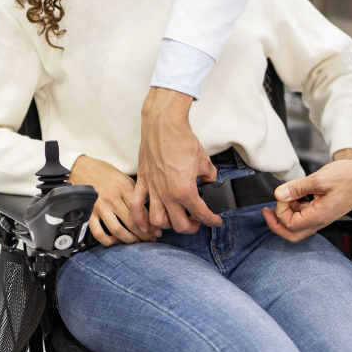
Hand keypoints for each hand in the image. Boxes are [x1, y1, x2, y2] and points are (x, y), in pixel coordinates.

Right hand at [70, 156, 158, 246]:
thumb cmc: (104, 172)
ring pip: (117, 230)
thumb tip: (146, 210)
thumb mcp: (123, 177)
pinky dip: (107, 240)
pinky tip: (115, 240)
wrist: (81, 168)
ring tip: (136, 241)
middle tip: (150, 239)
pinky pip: (98, 232)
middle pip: (131, 222)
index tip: (155, 230)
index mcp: (123, 187)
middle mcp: (112, 197)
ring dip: (129, 239)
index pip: (140, 210)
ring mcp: (99, 206)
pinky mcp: (89, 212)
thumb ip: (134, 193)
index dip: (150, 223)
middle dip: (143, 234)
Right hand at [131, 87, 222, 234]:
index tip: (215, 220)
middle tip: (195, 221)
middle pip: (179, 225)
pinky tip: (145, 224)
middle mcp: (168, 194)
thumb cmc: (181, 140)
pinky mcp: (142, 182)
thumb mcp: (204, 161)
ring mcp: (153, 189)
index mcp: (185, 190)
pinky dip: (139, 218)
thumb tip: (209, 182)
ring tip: (174, 219)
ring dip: (167, 225)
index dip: (211, 220)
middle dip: (190, 227)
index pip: (201, 213)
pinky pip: (137, 206)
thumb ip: (208, 176)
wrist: (164, 125)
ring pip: (157, 221)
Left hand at [262, 147, 351, 241]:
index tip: (280, 197)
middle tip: (268, 211)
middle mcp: (322, 220)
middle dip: (278, 223)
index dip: (280, 212)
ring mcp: (324, 216)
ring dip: (288, 212)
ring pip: (299, 224)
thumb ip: (296, 188)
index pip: (290, 225)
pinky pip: (307, 214)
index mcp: (319, 216)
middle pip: (293, 233)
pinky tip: (296, 194)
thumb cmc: (349, 176)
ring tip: (285, 196)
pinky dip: (298, 207)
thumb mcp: (318, 179)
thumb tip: (279, 195)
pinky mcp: (326, 210)